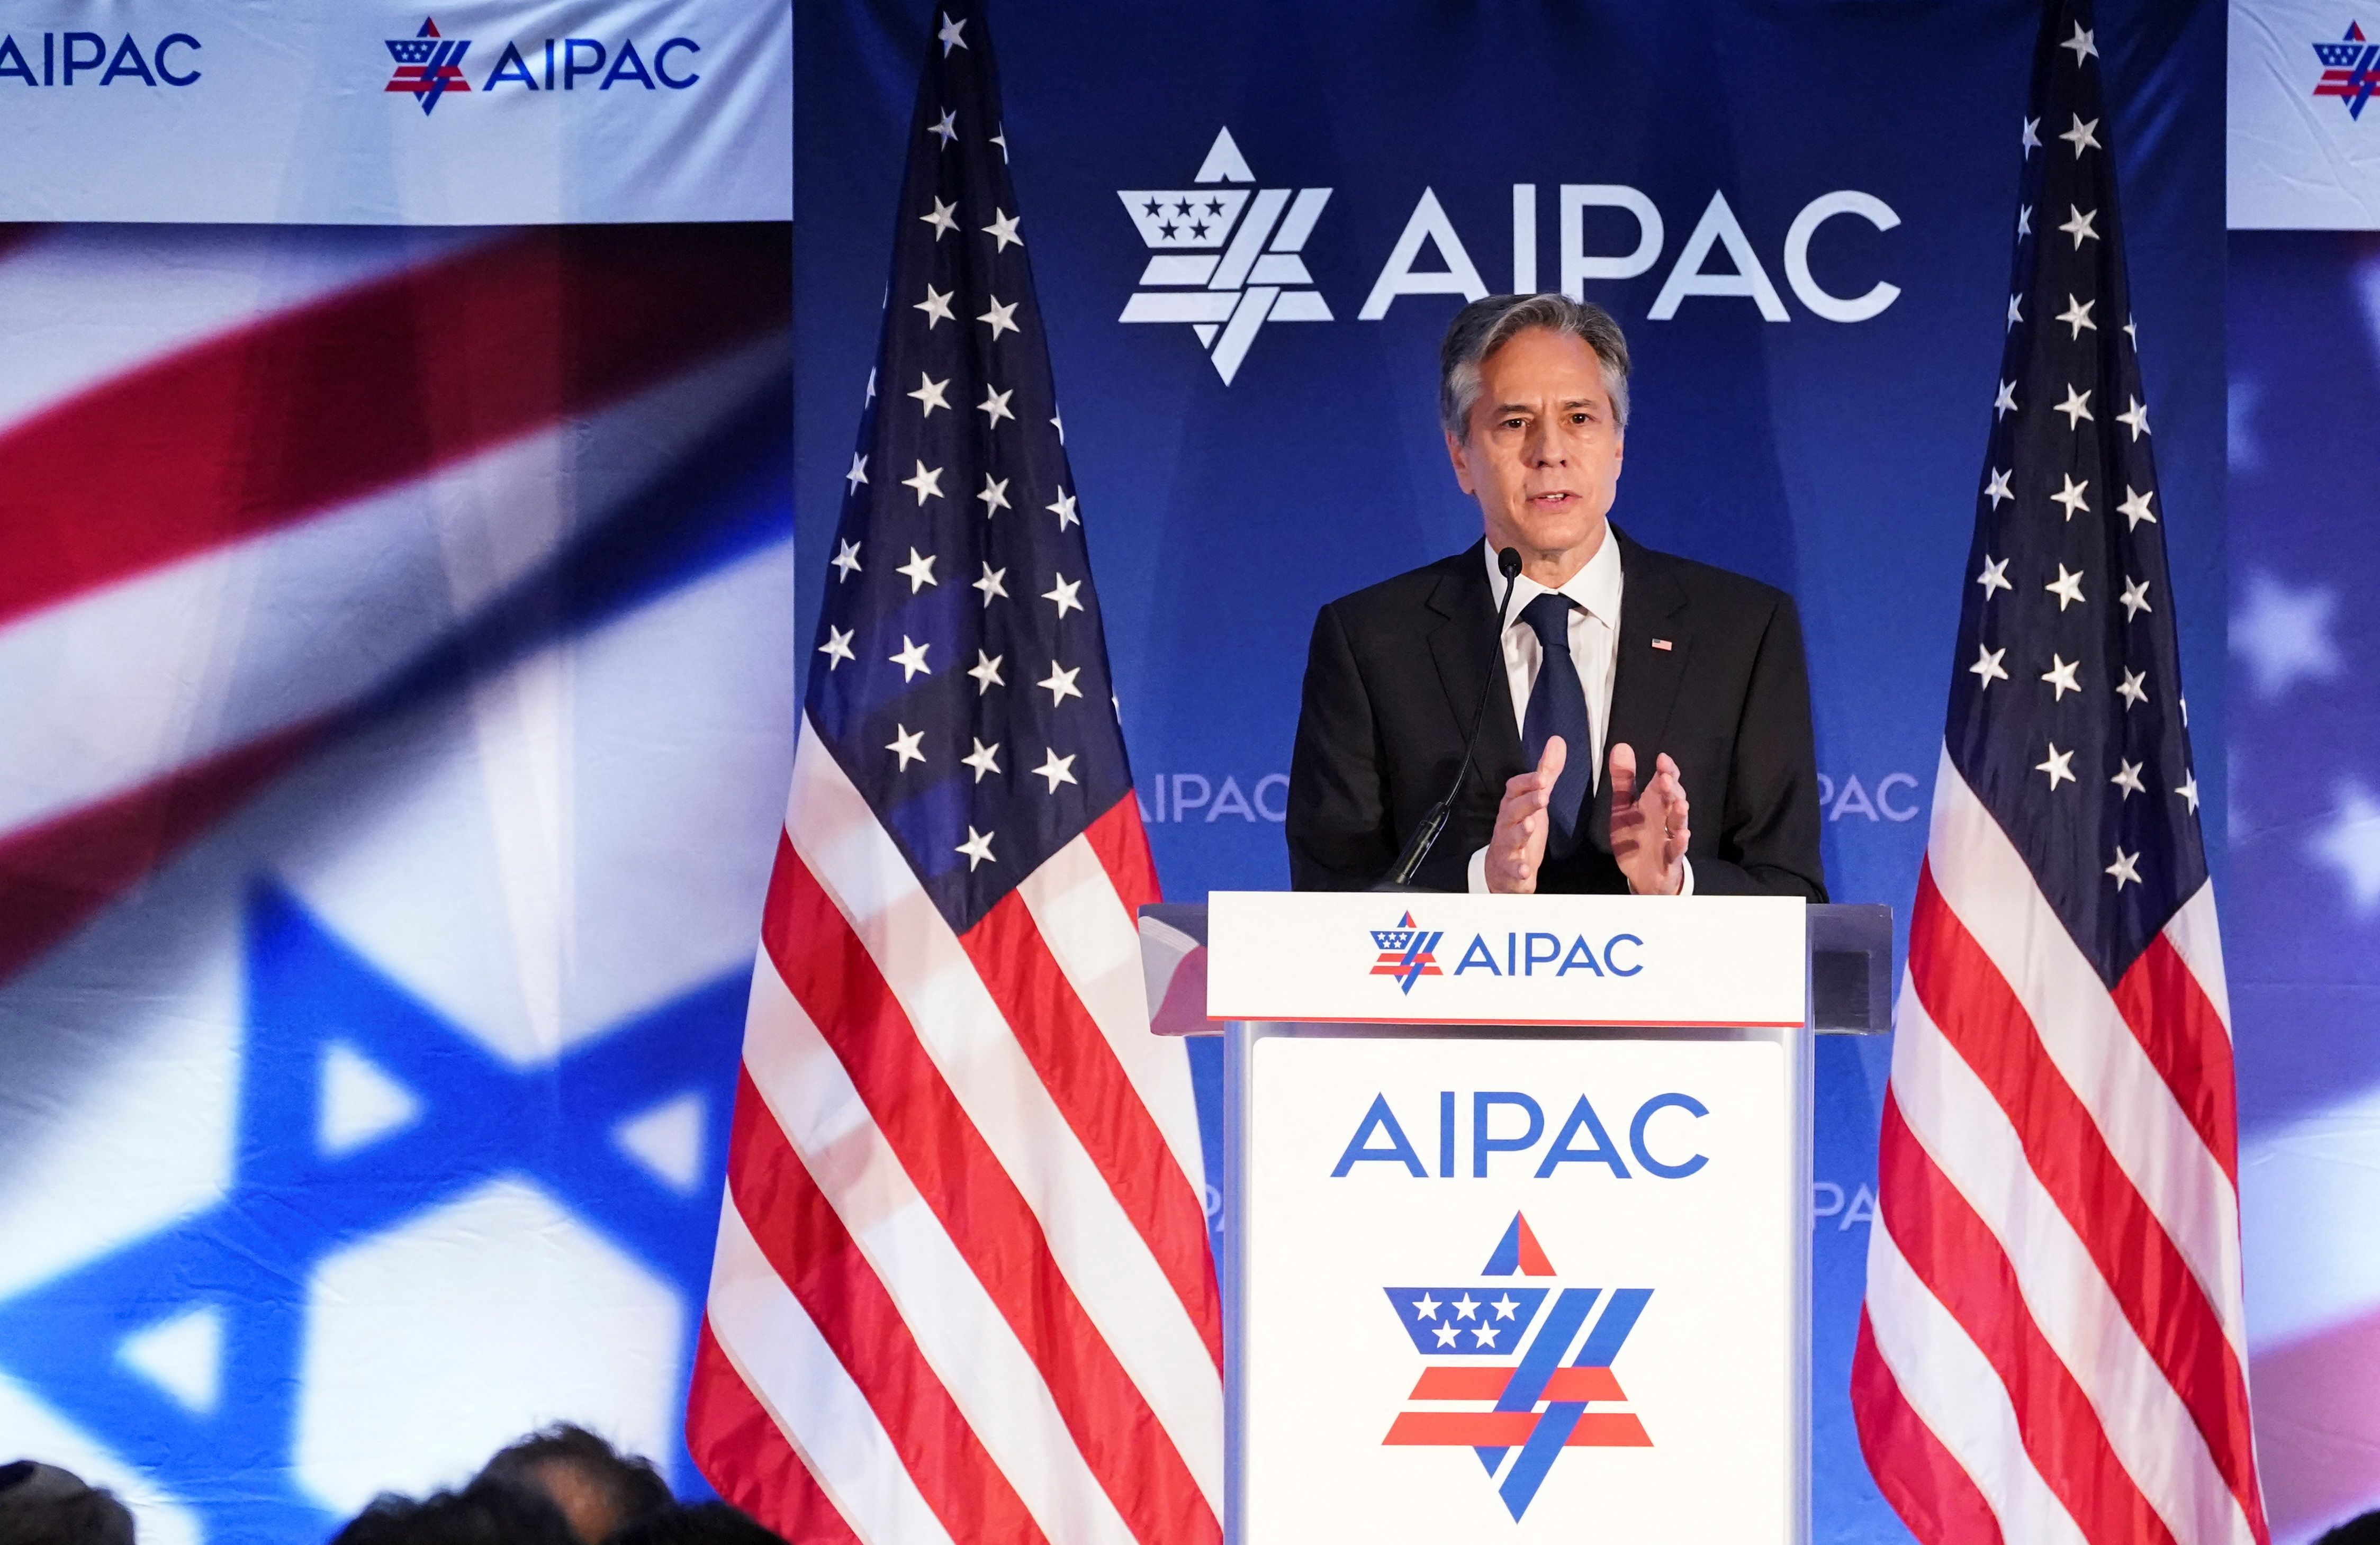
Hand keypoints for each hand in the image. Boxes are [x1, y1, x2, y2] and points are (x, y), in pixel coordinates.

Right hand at [1484, 736, 1566, 893]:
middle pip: (1513, 810)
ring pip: (1511, 836)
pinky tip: (1524, 870)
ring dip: (1520, 831)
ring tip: (1530, 825)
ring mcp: (1507, 845)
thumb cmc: (1521, 831)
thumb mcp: (1536, 799)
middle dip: (1527, 802)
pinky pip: (1512, 868)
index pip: (1515, 788)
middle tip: (1542, 796)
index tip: (1543, 776)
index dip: (1528, 781)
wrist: (1503, 869)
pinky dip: (1517, 869)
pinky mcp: (1510, 868)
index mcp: (1514, 805)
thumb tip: (1556, 742)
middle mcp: (1508, 823)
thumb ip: (1547, 773)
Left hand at [1608, 743, 1688, 894]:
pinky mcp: (1669, 858)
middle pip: (1672, 800)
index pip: (1664, 782)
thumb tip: (1621, 747)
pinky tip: (1683, 835)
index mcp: (1654, 803)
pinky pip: (1677, 850)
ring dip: (1680, 814)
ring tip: (1680, 803)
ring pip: (1678, 823)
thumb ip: (1623, 780)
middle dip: (1672, 789)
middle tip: (1666, 777)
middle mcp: (1665, 817)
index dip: (1666, 770)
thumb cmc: (1636, 835)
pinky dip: (1680, 843)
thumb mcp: (1624, 806)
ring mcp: (1669, 838)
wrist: (1642, 874)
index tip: (1662, 759)